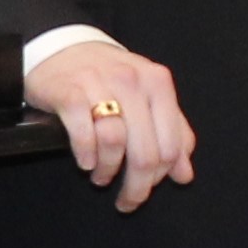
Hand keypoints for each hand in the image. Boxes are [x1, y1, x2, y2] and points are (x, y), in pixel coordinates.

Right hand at [26, 39, 198, 212]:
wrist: (63, 48)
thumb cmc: (109, 78)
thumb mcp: (148, 98)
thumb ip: (172, 132)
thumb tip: (184, 175)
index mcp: (158, 83)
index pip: (171, 145)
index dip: (160, 177)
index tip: (146, 188)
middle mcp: (132, 80)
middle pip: (144, 151)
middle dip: (136, 185)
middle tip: (127, 200)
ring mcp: (98, 84)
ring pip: (114, 142)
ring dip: (107, 170)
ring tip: (101, 177)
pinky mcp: (68, 91)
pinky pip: (82, 131)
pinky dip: (85, 153)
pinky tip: (85, 162)